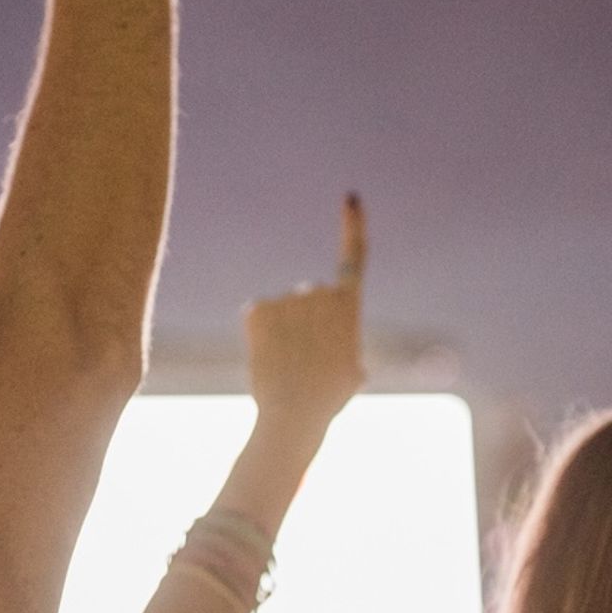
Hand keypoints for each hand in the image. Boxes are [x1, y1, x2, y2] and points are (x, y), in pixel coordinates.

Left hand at [245, 194, 367, 433]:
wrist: (295, 414)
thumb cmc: (328, 399)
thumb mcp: (350, 372)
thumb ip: (344, 348)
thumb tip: (348, 364)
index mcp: (348, 305)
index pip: (354, 257)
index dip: (353, 226)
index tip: (350, 198)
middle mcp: (319, 292)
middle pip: (308, 298)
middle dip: (306, 321)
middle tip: (306, 358)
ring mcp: (287, 299)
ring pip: (282, 312)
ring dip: (282, 333)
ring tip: (288, 364)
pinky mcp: (258, 308)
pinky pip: (257, 319)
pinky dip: (259, 337)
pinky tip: (267, 358)